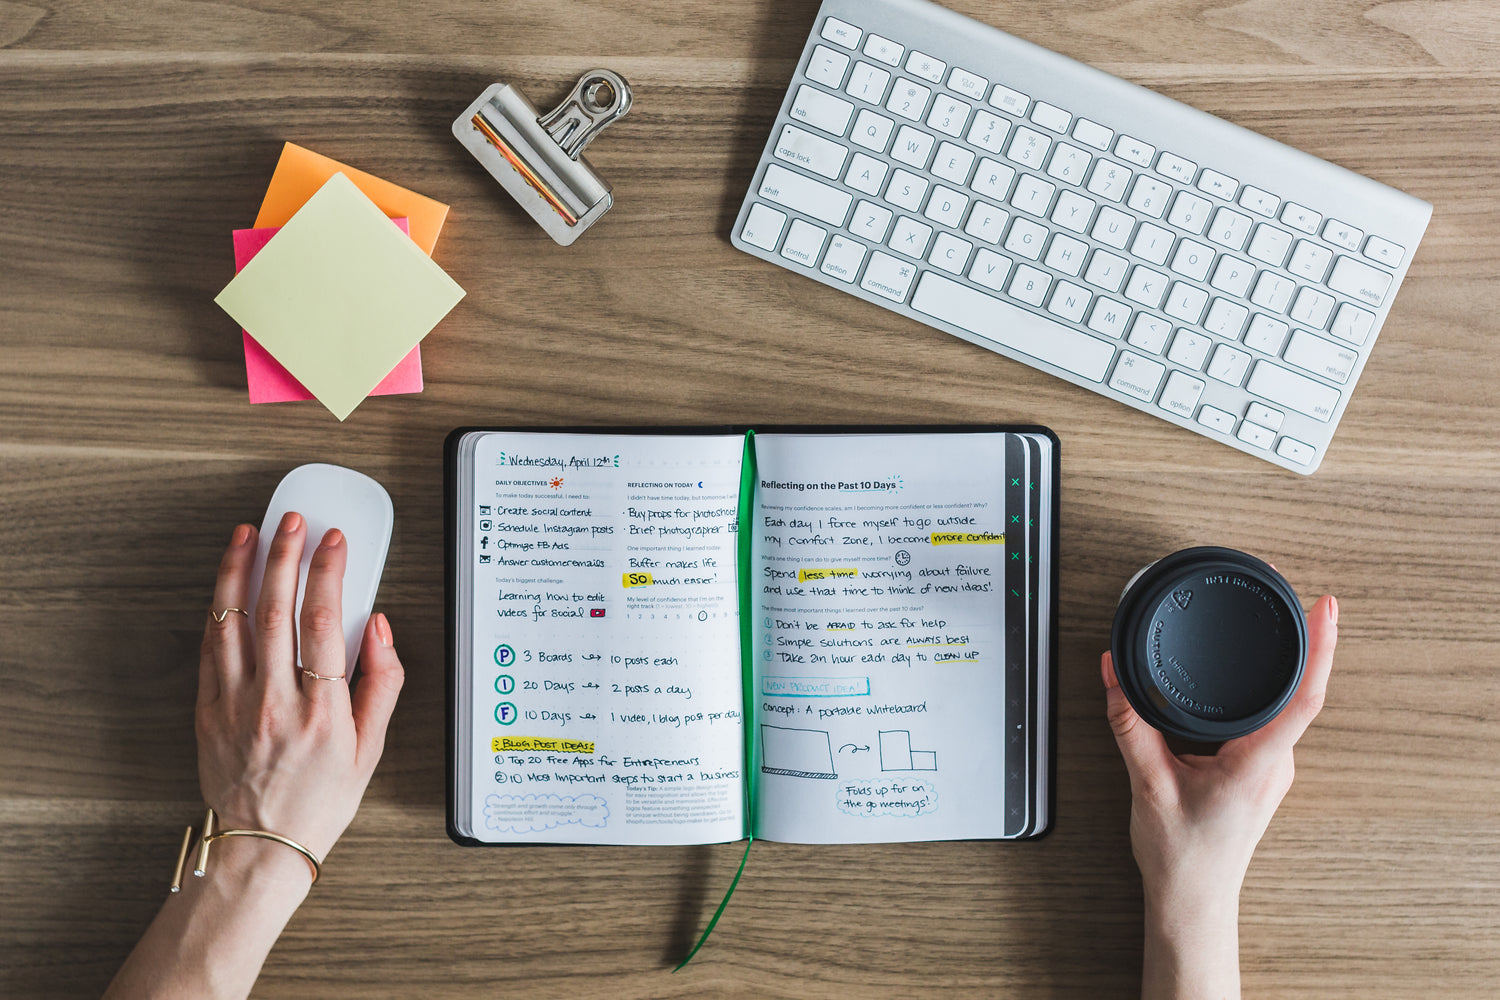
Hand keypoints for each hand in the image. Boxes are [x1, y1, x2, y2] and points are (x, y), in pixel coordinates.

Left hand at [197, 512, 404, 876]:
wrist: (262, 843)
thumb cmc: (320, 799)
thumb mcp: (372, 748)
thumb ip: (383, 682)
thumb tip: (378, 628)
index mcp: (322, 710)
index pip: (323, 620)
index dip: (329, 571)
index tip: (334, 541)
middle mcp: (275, 701)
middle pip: (276, 608)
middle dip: (285, 554)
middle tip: (292, 522)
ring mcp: (235, 704)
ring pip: (233, 619)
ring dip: (240, 569)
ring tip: (249, 534)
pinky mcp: (207, 710)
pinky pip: (210, 646)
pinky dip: (218, 607)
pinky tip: (226, 583)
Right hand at [1102, 593, 1337, 998]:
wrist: (1191, 898)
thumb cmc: (1180, 855)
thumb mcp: (1146, 784)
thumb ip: (1130, 725)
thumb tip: (1113, 674)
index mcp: (1256, 764)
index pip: (1302, 698)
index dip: (1320, 650)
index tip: (1326, 609)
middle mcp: (1273, 763)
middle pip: (1299, 690)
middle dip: (1305, 640)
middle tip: (1298, 596)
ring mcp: (1269, 767)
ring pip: (1281, 706)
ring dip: (1282, 666)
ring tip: (1283, 622)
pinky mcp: (1256, 769)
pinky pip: (1264, 719)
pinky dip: (1261, 689)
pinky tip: (1251, 673)